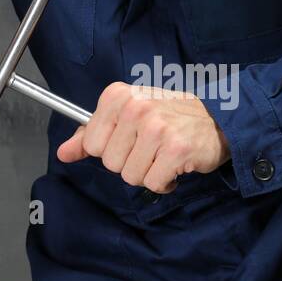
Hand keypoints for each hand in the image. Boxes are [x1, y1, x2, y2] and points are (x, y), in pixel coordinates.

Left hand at [57, 83, 230, 193]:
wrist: (218, 118)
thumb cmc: (169, 117)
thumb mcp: (126, 116)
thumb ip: (90, 135)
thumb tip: (63, 153)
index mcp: (117, 96)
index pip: (89, 144)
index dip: (108, 149)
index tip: (128, 139)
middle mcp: (136, 108)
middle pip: (109, 163)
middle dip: (128, 163)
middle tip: (149, 148)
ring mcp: (157, 128)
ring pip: (130, 176)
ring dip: (147, 173)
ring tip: (162, 156)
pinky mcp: (176, 149)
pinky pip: (152, 183)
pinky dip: (163, 183)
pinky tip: (173, 166)